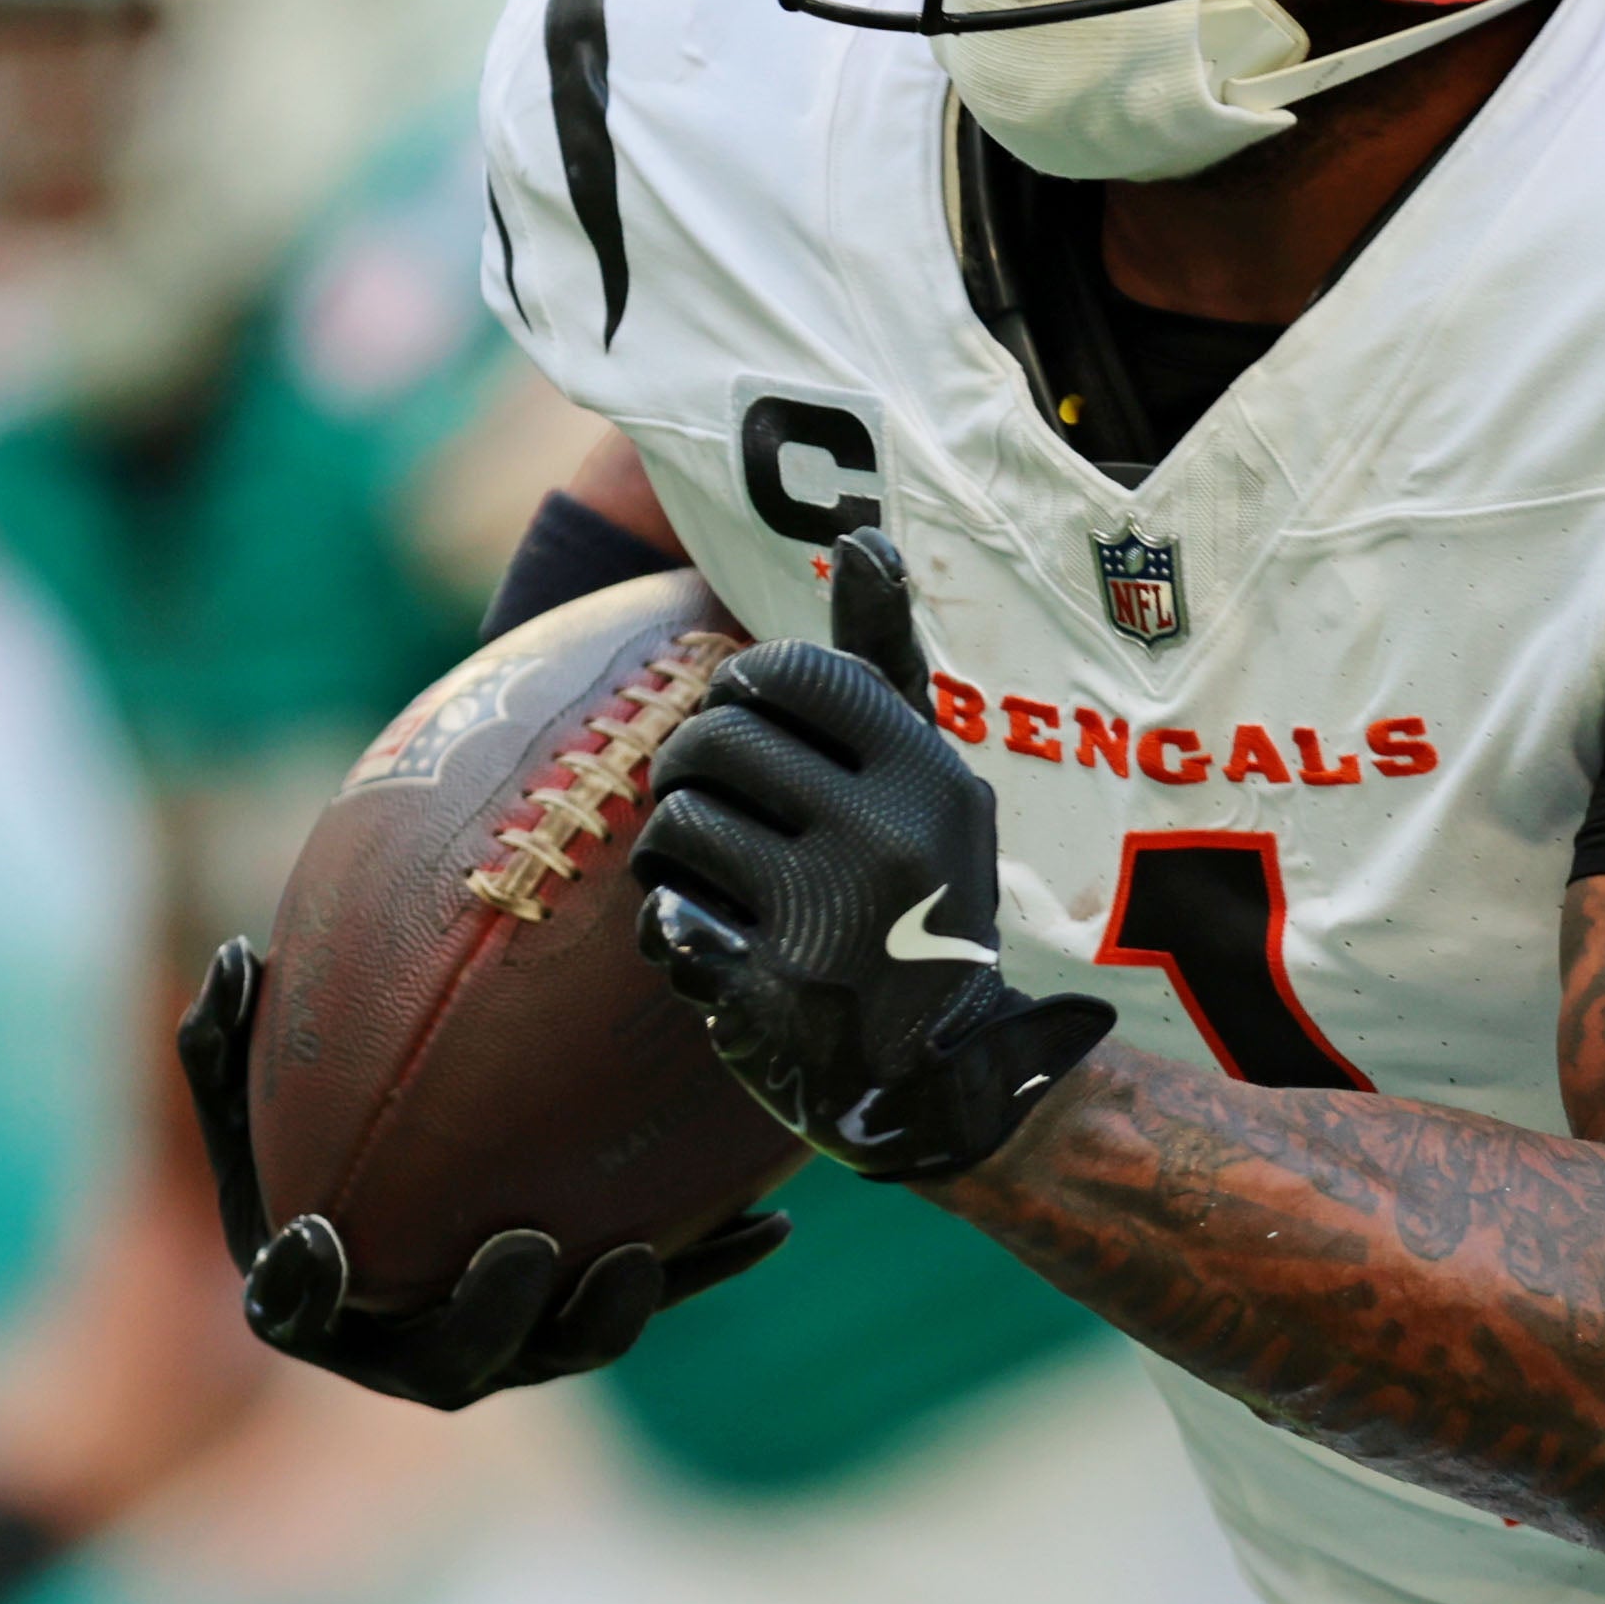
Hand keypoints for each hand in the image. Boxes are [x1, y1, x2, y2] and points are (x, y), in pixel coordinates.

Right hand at [177, 938, 790, 1407]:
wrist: (389, 1207)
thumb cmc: (300, 1141)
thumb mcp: (248, 1096)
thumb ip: (226, 1042)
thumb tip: (235, 954)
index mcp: (311, 1296)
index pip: (291, 1311)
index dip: (301, 1289)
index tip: (316, 1239)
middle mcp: (407, 1342)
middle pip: (451, 1359)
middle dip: (490, 1317)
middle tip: (523, 1247)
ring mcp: (504, 1346)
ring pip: (559, 1352)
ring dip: (600, 1313)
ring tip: (635, 1259)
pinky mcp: (581, 1321)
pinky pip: (650, 1299)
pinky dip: (704, 1265)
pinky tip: (770, 1223)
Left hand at [629, 531, 1111, 1180]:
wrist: (943, 1071)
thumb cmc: (918, 892)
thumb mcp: (925, 774)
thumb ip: (883, 660)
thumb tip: (861, 532)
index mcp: (928, 773)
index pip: (782, 674)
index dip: (741, 691)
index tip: (753, 727)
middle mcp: (888, 842)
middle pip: (712, 743)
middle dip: (692, 771)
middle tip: (718, 808)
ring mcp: (830, 924)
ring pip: (673, 827)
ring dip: (673, 850)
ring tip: (718, 876)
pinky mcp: (770, 998)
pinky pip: (662, 920)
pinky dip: (673, 930)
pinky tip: (717, 943)